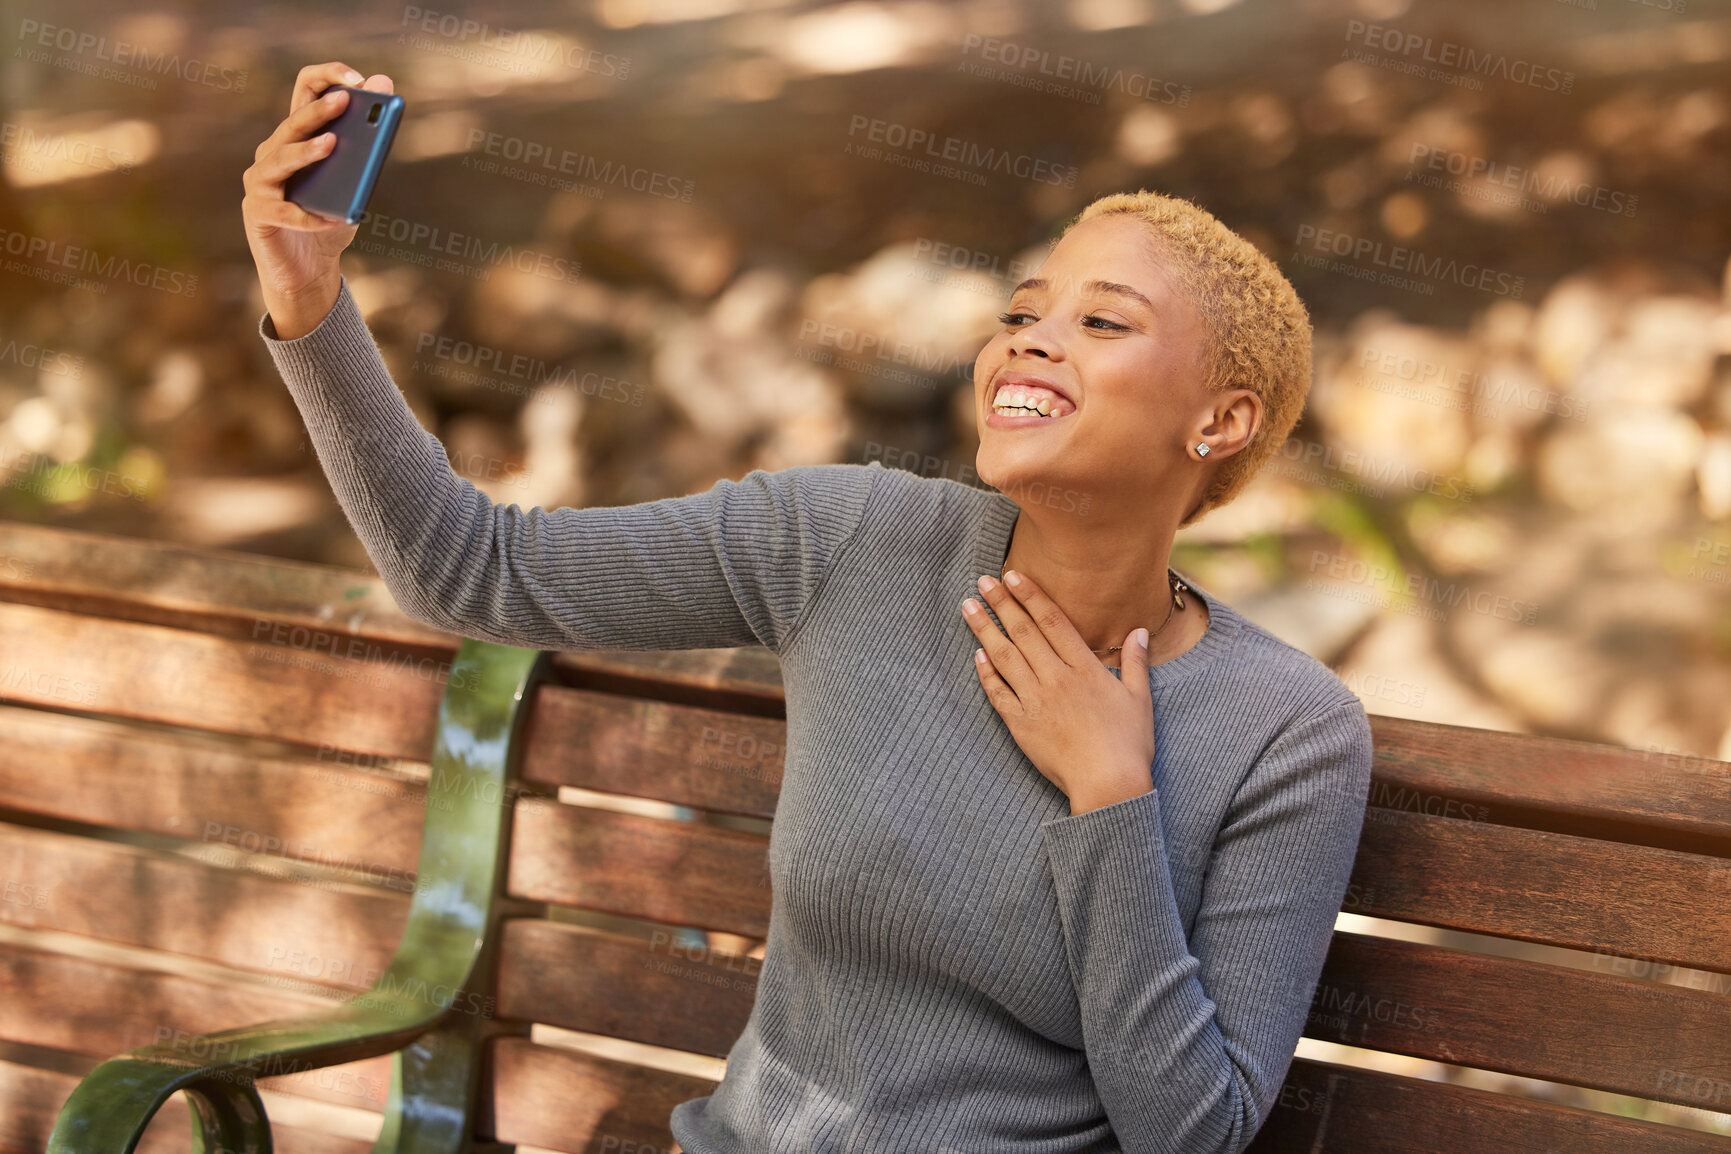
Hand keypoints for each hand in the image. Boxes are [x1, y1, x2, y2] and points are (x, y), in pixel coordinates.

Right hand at [242, 62, 393, 338]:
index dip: (328, 77)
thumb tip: (386, 89)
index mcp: (296, 136)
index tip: (358, 79)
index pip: (305, 89)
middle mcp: (272, 151)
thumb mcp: (355, 182)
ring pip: (280, 159)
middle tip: (346, 101)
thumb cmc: (330, 219)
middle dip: (320, 111)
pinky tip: (328, 218)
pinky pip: (284, 211)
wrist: (309, 269)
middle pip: (293, 122)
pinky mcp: (257, 213)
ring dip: (306, 152)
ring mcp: (260, 182)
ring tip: (332, 145)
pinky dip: (307, 216)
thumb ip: (368, 142)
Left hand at [961, 570, 1155, 814]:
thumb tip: (1137, 631)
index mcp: (1084, 668)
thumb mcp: (1139, 698)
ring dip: (984, 630)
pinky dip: (986, 673)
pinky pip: (999, 693)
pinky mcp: (1021, 725)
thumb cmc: (1128, 744)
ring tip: (967, 608)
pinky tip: (976, 656)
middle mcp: (1056, 679)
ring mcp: (1036, 701)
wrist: (1108, 785)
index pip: (1052, 621)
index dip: (1030, 595)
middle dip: (1001, 603)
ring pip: (1005, 657)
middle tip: (982, 581)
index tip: (1012, 576)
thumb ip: (1135, 662)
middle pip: (1023, 632)